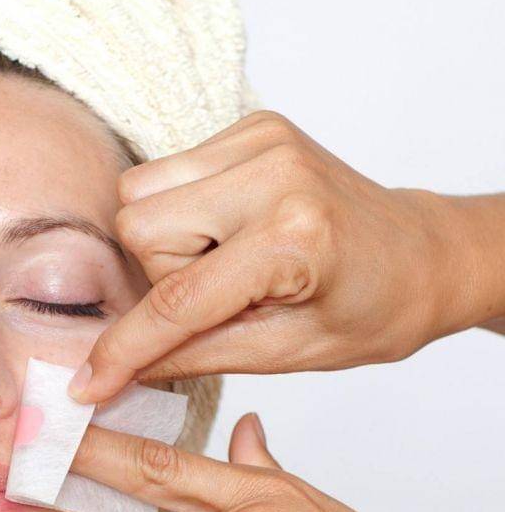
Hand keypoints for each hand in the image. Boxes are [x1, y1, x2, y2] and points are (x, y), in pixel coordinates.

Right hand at [67, 111, 504, 403]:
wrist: (422, 255)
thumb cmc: (372, 310)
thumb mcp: (287, 354)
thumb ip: (191, 357)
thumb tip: (115, 374)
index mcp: (295, 237)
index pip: (177, 299)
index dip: (124, 348)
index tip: (88, 385)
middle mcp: (273, 171)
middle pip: (138, 226)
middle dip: (158, 274)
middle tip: (214, 296)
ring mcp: (261, 139)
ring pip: (139, 192)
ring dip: (163, 241)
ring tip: (222, 262)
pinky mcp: (251, 126)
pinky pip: (164, 171)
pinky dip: (177, 212)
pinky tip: (224, 232)